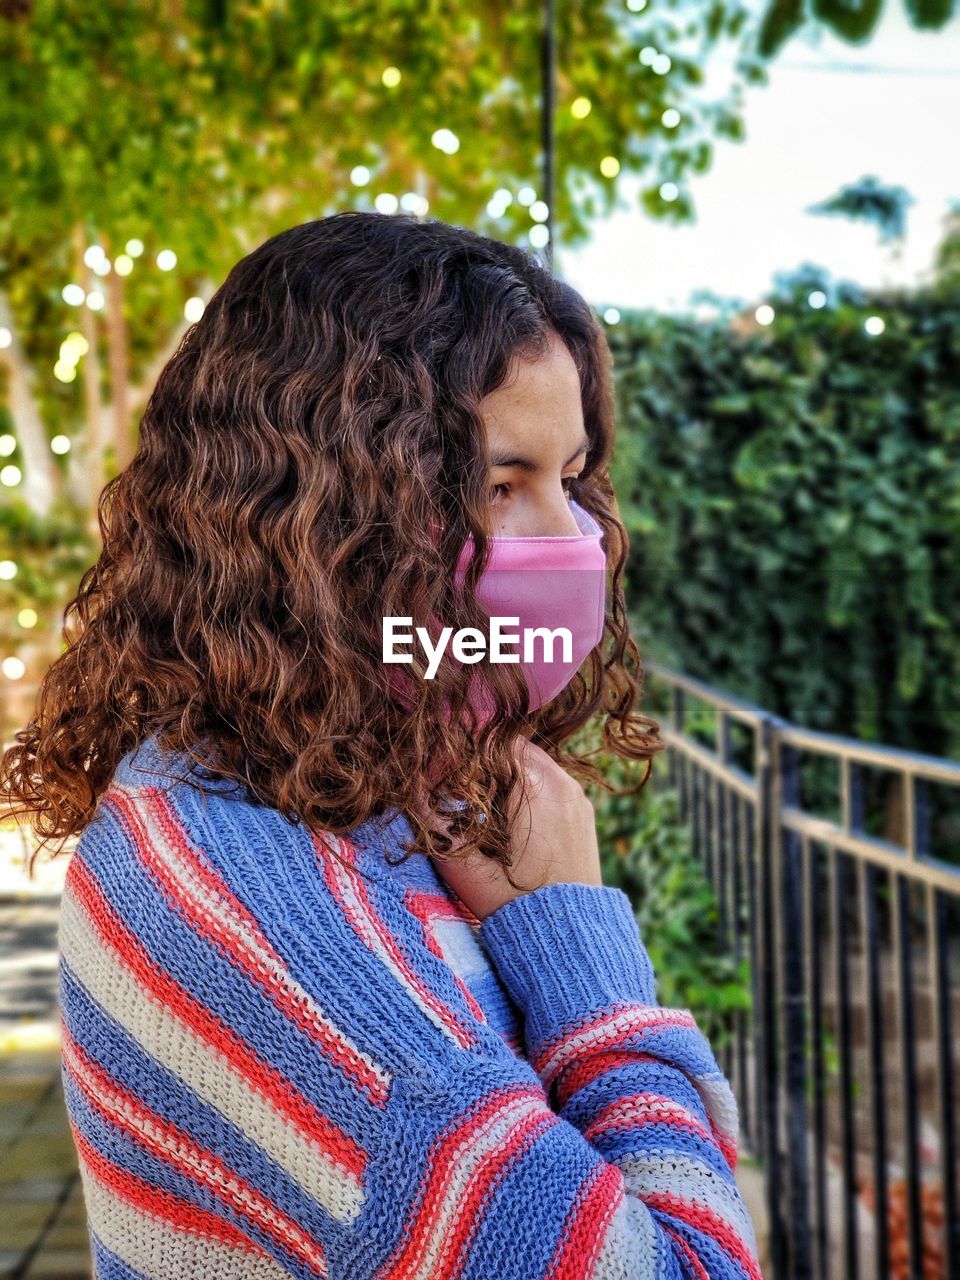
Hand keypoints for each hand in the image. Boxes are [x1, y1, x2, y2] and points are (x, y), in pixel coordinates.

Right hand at [417, 738, 603, 922]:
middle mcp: (558, 779)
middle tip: (462, 785)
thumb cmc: (507, 898)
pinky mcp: (584, 811)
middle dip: (484, 759)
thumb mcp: (458, 860)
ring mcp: (575, 794)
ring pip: (533, 762)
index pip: (486, 742)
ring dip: (508, 772)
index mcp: (530, 782)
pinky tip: (516, 816)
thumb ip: (431, 817)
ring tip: (488, 802)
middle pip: (511, 746)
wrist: (564, 933)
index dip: (458, 753)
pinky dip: (531, 788)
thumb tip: (414, 784)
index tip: (441, 773)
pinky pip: (552, 783)